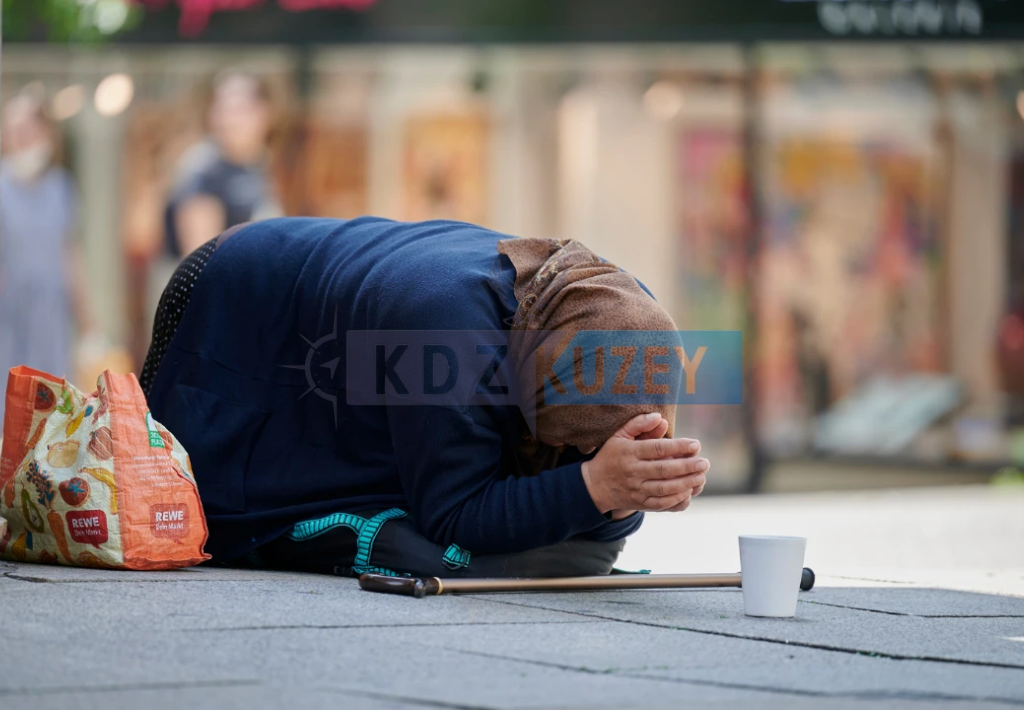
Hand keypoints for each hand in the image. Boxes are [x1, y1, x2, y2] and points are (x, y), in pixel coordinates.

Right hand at [582, 412, 708, 515]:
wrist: (594, 485)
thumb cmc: (611, 456)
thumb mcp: (619, 435)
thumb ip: (639, 424)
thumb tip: (660, 418)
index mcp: (629, 452)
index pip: (656, 448)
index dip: (678, 446)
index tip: (695, 444)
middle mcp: (632, 471)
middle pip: (664, 470)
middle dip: (687, 466)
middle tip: (704, 462)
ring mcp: (636, 489)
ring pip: (664, 488)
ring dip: (686, 483)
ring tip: (701, 476)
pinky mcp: (639, 503)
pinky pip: (660, 504)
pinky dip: (676, 500)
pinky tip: (688, 492)